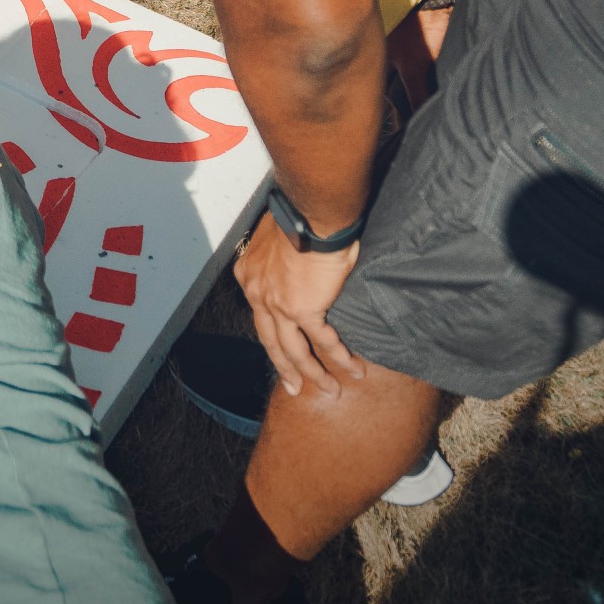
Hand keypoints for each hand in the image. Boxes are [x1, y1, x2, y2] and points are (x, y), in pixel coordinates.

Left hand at [234, 211, 367, 398]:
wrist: (310, 214)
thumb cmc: (299, 216)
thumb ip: (280, 254)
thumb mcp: (278, 236)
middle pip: (270, 340)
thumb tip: (294, 257)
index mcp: (250, 274)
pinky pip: (324, 340)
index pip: (260, 312)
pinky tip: (353, 369)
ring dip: (312, 373)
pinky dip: (340, 357)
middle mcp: (258, 293)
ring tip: (329, 389)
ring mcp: (278, 305)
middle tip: (293, 386)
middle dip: (284, 366)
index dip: (272, 332)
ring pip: (294, 349)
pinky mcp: (303, 309)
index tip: (280, 346)